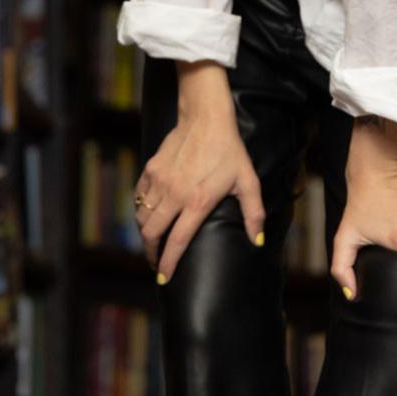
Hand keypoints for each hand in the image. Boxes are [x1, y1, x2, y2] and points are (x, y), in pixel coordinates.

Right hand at [133, 109, 265, 280]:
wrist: (206, 118)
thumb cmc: (230, 150)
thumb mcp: (248, 181)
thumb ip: (253, 214)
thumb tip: (257, 241)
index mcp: (197, 202)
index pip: (177, 242)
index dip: (168, 263)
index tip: (163, 278)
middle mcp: (174, 195)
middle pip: (152, 234)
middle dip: (151, 253)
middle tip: (156, 261)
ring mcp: (159, 182)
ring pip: (142, 217)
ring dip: (145, 233)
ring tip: (153, 241)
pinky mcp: (150, 170)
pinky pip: (139, 198)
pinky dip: (141, 210)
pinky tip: (149, 214)